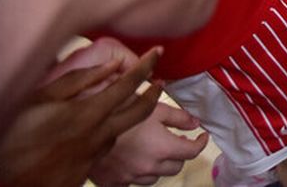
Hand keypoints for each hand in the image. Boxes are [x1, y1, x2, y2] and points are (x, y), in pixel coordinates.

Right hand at [0, 48, 162, 186]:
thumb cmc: (14, 132)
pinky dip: (104, 137)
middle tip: (158, 83)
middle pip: (142, 113)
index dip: (147, 65)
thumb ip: (81, 80)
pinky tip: (90, 132)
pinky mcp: (85, 172)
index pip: (130, 83)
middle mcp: (98, 135)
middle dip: (154, 95)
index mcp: (89, 113)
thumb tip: (113, 65)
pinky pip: (103, 150)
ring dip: (126, 118)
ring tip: (120, 105)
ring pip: (121, 132)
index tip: (158, 52)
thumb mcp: (43, 97)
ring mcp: (93, 156)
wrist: (3, 175)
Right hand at [89, 102, 207, 186]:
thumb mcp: (153, 107)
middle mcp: (149, 167)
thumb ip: (178, 117)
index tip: (202, 136)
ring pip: (155, 178)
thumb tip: (195, 123)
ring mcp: (130, 177)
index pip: (192, 152)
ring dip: (159, 165)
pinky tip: (134, 160)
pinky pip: (132, 182)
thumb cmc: (120, 111)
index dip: (200, 143)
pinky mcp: (114, 182)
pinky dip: (137, 173)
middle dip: (179, 154)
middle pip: (175, 167)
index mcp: (162, 148)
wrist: (84, 127)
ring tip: (154, 150)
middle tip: (176, 140)